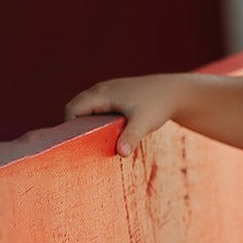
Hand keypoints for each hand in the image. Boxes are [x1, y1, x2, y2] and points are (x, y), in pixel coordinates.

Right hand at [65, 74, 188, 156]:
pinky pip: (97, 108)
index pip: (72, 109)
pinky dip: (97, 121)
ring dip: (88, 124)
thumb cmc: (158, 105)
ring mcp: (107, 91)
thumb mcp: (144, 123)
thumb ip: (131, 137)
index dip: (69, 126)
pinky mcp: (115, 96)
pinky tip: (108, 135)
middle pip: (76, 108)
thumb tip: (121, 152)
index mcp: (102, 94)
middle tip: (84, 148)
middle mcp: (101, 90)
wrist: (173, 92)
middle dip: (76, 126)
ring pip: (87, 108)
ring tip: (96, 143)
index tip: (77, 144)